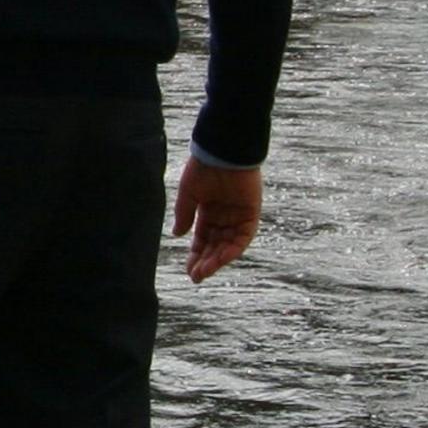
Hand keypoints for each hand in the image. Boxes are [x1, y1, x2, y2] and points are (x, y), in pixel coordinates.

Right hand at [171, 154, 261, 283]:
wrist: (223, 151)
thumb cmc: (203, 167)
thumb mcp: (189, 193)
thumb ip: (184, 214)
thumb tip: (177, 235)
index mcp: (208, 210)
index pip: (202, 238)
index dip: (196, 254)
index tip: (188, 270)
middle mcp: (224, 216)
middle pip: (215, 245)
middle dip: (206, 261)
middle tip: (196, 276)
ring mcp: (238, 216)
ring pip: (228, 245)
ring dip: (217, 259)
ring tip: (205, 272)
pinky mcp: (251, 214)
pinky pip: (243, 237)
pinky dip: (232, 249)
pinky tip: (220, 259)